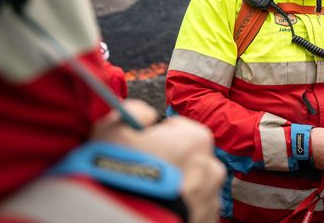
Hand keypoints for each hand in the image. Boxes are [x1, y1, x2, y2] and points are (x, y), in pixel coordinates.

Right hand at [91, 99, 225, 222]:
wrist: (122, 221)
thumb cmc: (119, 175)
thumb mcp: (113, 128)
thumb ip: (134, 111)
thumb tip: (146, 115)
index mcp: (196, 139)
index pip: (178, 129)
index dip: (155, 138)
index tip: (141, 150)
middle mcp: (211, 168)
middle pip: (188, 159)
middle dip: (169, 165)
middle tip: (142, 176)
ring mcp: (209, 199)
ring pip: (193, 187)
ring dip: (176, 189)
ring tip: (149, 196)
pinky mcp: (205, 222)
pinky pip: (194, 210)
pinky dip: (181, 210)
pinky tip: (158, 209)